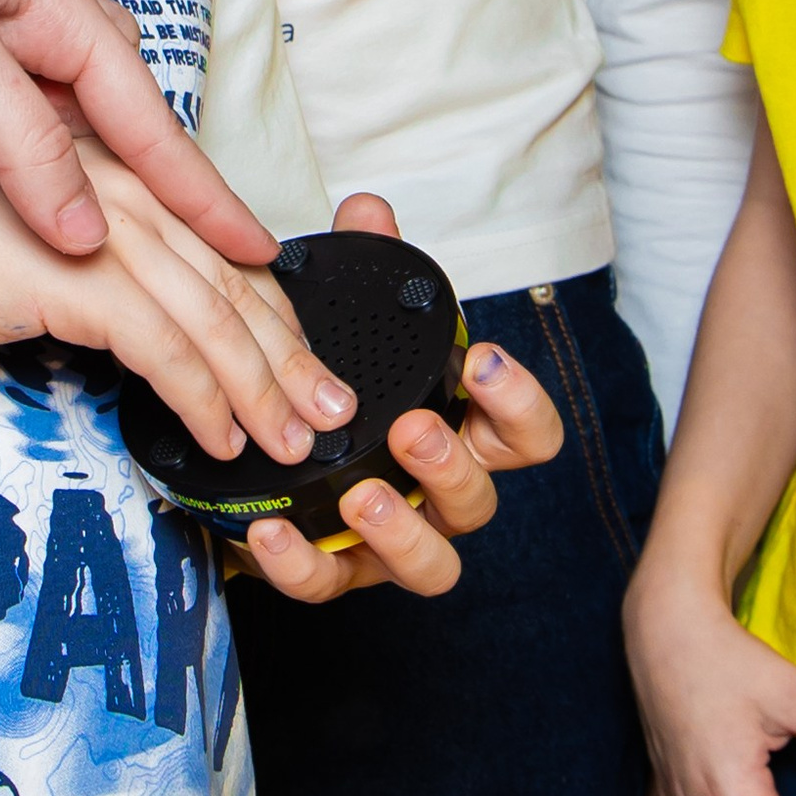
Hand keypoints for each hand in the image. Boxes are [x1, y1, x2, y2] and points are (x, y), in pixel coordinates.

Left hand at [0, 0, 274, 268]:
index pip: (147, 118)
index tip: (256, 249)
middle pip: (115, 123)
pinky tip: (2, 204)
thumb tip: (88, 234)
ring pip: (49, 130)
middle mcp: (24, 23)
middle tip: (211, 264)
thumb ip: (22, 141)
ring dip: (81, 187)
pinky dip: (2, 173)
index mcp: (53, 5)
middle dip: (162, 192)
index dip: (201, 192)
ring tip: (124, 252)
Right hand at [0, 143, 355, 464]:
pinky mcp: (81, 279)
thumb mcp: (42, 249)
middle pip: (238, 287)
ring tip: (291, 442)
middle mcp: (131, 197)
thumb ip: (102, 276)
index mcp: (127, 182)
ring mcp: (108, 234)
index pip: (225, 255)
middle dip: (294, 358)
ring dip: (263, 393)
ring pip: (217, 323)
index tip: (308, 365)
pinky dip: (203, 401)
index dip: (277, 315)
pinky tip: (219, 440)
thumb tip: (149, 335)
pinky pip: (167, 351)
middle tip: (333, 410)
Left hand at [237, 195, 562, 602]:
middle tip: (414, 431)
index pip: (527, 434)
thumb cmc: (338, 388)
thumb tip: (368, 212)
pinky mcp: (335, 572)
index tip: (483, 360)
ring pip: (430, 564)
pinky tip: (275, 529)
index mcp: (461, 432)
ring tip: (363, 496)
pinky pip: (329, 583)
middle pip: (480, 501)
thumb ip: (367, 268)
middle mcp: (439, 495)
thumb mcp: (353, 322)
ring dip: (401, 531)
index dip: (518, 403)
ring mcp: (393, 542)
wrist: (268, 451)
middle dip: (450, 466)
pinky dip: (304, 563)